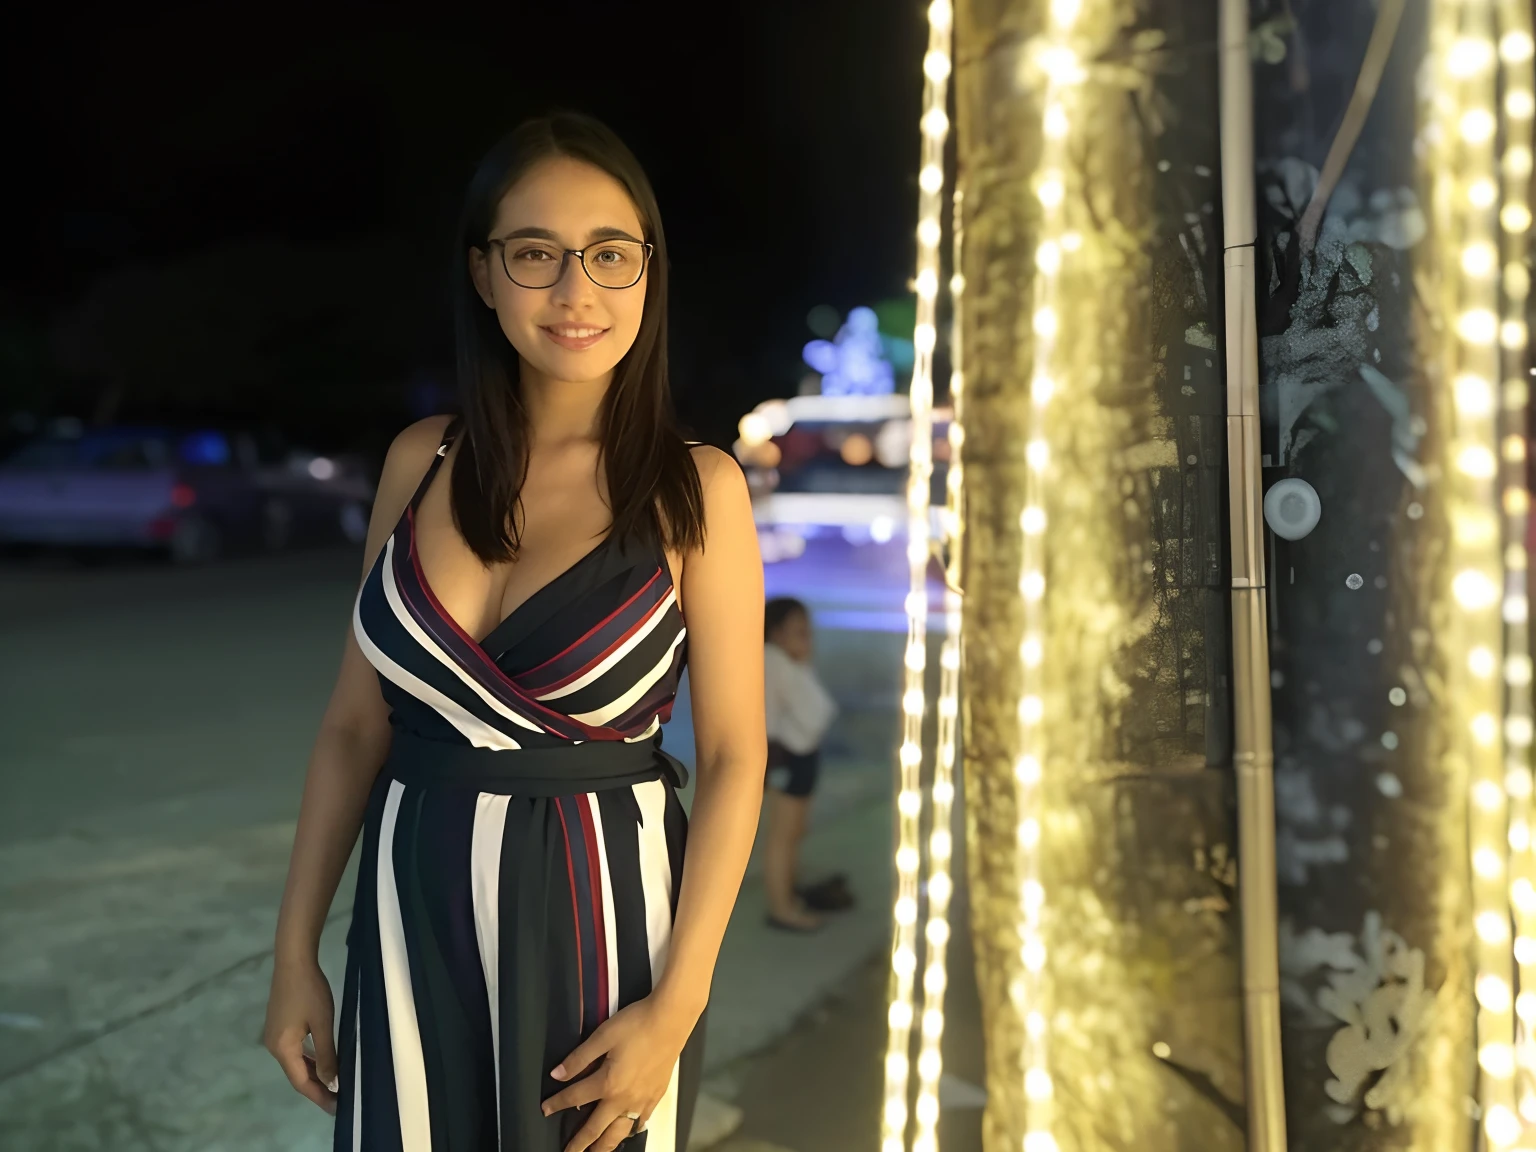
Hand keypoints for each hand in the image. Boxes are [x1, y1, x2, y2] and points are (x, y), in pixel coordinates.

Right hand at [263, 954, 338, 1115]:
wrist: (293, 960)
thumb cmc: (309, 991)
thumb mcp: (322, 1023)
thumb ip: (326, 1054)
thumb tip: (330, 1082)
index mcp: (282, 1049)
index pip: (301, 1082)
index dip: (318, 1096)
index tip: (336, 1107)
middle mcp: (274, 1046)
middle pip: (297, 1075)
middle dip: (317, 1088)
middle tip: (339, 1099)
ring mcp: (275, 1036)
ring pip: (296, 1062)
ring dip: (314, 1073)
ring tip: (334, 1084)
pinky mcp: (279, 1026)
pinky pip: (295, 1050)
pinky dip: (309, 1059)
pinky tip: (322, 1061)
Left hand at [542, 993, 697, 1151]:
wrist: (671, 1019)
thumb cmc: (638, 1024)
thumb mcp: (602, 1036)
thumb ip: (579, 1058)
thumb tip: (558, 1074)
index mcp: (608, 1083)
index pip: (575, 1098)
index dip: (556, 1104)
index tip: (546, 1110)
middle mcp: (624, 1098)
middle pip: (596, 1128)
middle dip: (579, 1144)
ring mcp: (642, 1100)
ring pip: (619, 1133)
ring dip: (604, 1145)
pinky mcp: (656, 1096)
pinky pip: (640, 1123)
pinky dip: (631, 1131)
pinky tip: (627, 1131)